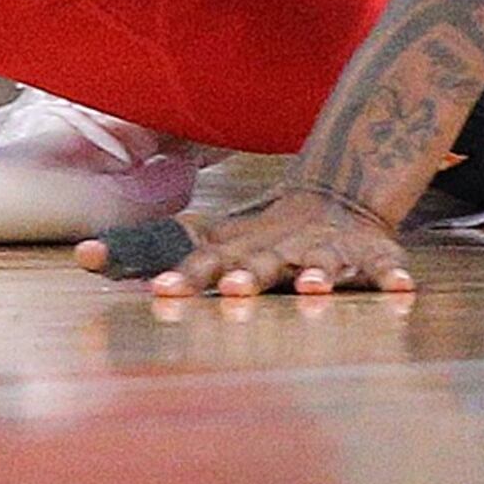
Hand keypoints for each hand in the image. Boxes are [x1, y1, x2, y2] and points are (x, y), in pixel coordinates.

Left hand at [75, 185, 417, 298]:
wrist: (342, 191)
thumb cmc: (265, 232)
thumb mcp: (216, 241)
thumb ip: (155, 252)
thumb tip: (81, 256)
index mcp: (240, 251)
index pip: (202, 261)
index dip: (178, 273)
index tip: (156, 289)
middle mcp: (279, 251)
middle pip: (259, 265)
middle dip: (244, 278)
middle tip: (227, 290)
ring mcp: (326, 250)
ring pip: (321, 265)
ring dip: (317, 276)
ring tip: (312, 288)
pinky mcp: (370, 254)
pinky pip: (384, 268)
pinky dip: (393, 278)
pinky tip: (402, 292)